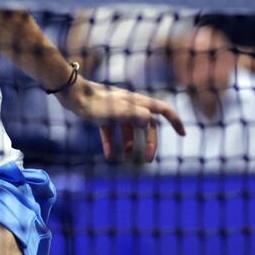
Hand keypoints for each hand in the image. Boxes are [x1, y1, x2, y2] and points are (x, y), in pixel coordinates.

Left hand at [57, 76, 184, 163]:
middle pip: (146, 125)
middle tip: (147, 160)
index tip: (182, 135)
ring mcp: (117, 110)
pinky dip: (112, 143)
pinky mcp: (103, 114)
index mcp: (138, 103)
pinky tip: (109, 156)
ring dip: (130, 145)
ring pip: (129, 130)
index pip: (163, 110)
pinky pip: (112, 131)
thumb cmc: (95, 102)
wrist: (72, 94)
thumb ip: (136, 116)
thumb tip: (150, 123)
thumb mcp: (118, 112)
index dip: (175, 121)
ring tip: (126, 160)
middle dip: (149, 143)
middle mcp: (131, 105)